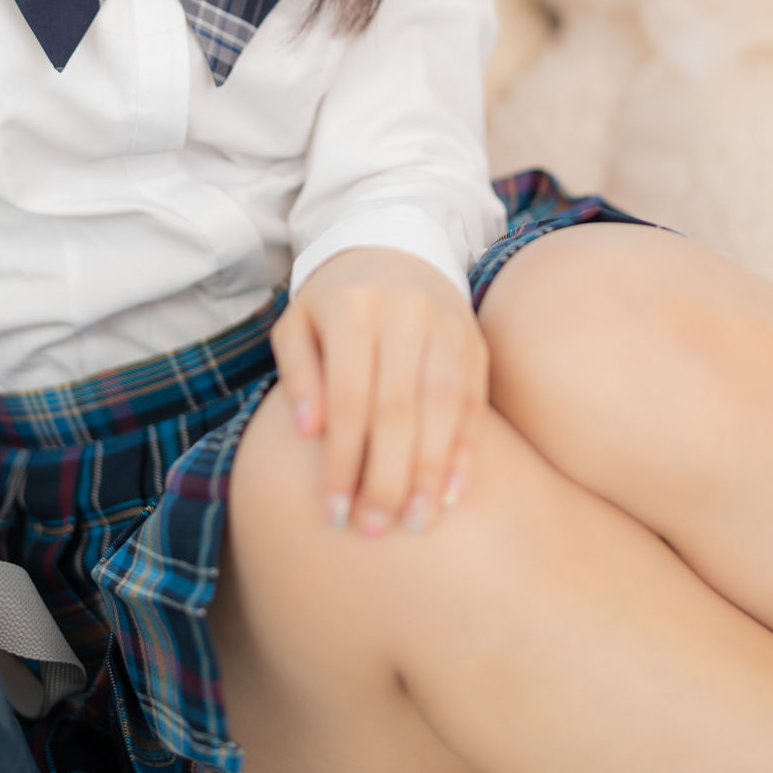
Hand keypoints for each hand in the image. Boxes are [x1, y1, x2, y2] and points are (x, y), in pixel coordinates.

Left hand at [270, 246, 487, 535]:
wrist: (394, 245)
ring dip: (430, 473)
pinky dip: (465, 451)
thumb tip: (309, 433)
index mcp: (353, 309)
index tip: (335, 512)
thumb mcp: (297, 324)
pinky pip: (474, 403)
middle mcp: (405, 315)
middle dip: (387, 478)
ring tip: (416, 523)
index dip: (344, 461)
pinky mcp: (474, 342)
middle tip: (373, 528)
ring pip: (444, 409)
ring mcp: (447, 327)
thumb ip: (298, 374)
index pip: (350, 399)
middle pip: (399, 410)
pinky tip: (451, 493)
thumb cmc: (333, 302)